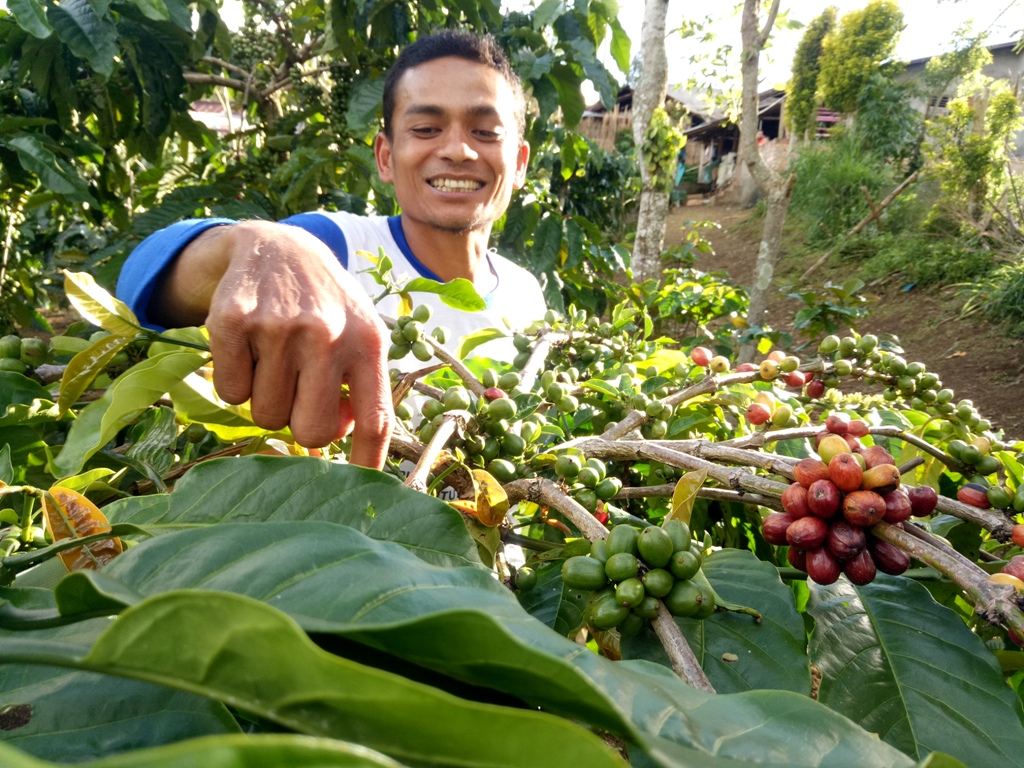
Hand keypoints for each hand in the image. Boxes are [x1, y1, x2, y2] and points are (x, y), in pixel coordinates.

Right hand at [196, 221, 392, 465]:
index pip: (374, 419)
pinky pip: (230, 393)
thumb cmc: (326, 306)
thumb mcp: (361, 333)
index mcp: (368, 342)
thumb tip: (356, 457)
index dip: (367, 461)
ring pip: (265, 416)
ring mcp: (279, 326)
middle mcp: (327, 333)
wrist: (277, 247)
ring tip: (276, 360)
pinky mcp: (232, 320)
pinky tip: (250, 348)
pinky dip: (235, 381)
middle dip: (302, 424)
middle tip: (299, 393)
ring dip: (267, 399)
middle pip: (310, 431)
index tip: (363, 487)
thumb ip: (362, 388)